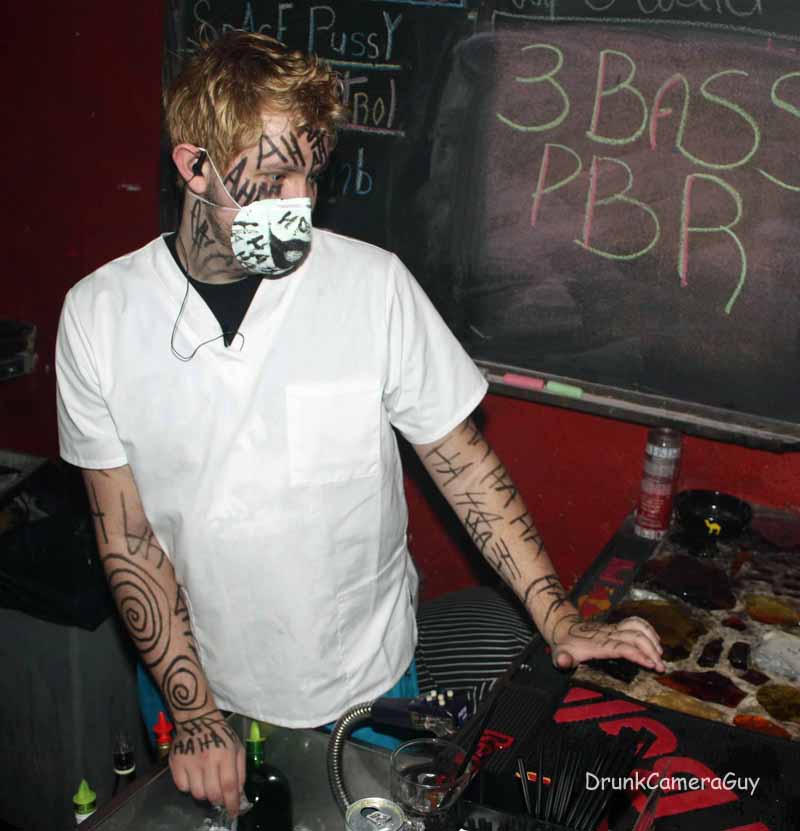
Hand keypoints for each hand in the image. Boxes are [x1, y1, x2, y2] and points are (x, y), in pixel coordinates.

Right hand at [169, 711, 245, 815]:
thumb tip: (238, 794)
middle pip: (212, 793)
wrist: (198, 719)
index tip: (233, 812)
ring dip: (204, 793)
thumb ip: (240, 771)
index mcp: (226, 755)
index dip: (232, 803)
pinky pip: (182, 787)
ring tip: (206, 782)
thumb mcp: (237, 747)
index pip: (229, 786)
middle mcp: (208, 760)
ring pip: (197, 794)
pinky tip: (193, 776)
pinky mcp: (176, 763)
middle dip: (218, 800)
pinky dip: (189, 786)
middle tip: (219, 796)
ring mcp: (190, 762)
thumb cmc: (221, 734)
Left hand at [549, 614, 665, 672]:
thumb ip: (562, 660)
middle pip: (635, 637)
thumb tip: (562, 662)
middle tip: (661, 667)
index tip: (652, 665)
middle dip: (651, 651)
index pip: (622, 647)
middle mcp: (609, 634)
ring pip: (637, 627)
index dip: (638, 655)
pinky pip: (635, 622)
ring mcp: (614, 629)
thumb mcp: (560, 655)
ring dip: (651, 639)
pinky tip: (655, 641)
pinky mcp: (617, 627)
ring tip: (660, 655)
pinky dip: (648, 629)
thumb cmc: (565, 646)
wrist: (564, 629)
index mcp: (599, 644)